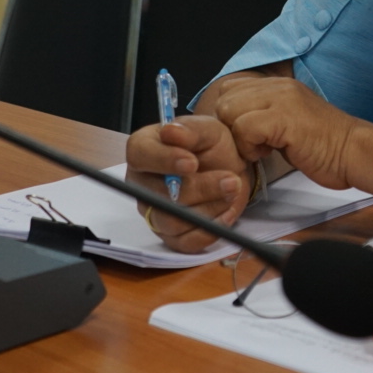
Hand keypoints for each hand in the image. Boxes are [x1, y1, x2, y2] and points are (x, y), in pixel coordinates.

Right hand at [125, 115, 250, 253]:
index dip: (164, 161)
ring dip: (209, 208)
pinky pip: (185, 242)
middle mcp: (141, 184)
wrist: (230, 169)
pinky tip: (227, 212)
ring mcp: (154, 212)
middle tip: (230, 180)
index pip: (140, 156)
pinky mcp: (171, 236)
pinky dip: (210, 230)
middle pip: (158, 195)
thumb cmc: (212, 146)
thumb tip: (170, 132)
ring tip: (232, 192)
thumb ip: (190, 130)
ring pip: (173, 221)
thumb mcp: (208, 129)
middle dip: (200, 188)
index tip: (192, 163)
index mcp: (143, 150)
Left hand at [211, 74, 372, 191]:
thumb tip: (235, 123)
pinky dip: (249, 146)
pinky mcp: (284, 118)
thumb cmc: (326, 146)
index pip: (231, 87)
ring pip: (230, 111)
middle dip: (231, 126)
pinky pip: (244, 128)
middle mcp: (279, 86)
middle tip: (255, 143)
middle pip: (226, 98)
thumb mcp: (291, 122)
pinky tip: (269, 152)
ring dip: (240, 137)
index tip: (247, 135)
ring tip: (263, 148)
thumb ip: (265, 114)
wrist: (355, 153)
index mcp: (280, 85)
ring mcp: (282, 99)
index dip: (232, 114)